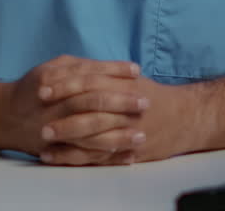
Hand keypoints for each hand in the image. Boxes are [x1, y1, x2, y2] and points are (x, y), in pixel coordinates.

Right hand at [0, 55, 148, 162]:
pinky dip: (106, 157)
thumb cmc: (34, 88)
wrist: (4, 116)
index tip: (137, 71)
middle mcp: (53, 105)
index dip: (114, 71)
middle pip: (91, 102)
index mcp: (52, 79)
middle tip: (144, 103)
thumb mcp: (52, 68)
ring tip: (140, 136)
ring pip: (89, 133)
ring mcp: (54, 130)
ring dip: (117, 135)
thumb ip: (79, 67)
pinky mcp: (55, 149)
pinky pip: (84, 156)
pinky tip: (126, 156)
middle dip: (120, 103)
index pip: (89, 74)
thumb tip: (111, 68)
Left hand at [39, 75, 200, 165]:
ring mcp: (127, 133)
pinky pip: (97, 157)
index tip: (42, 89)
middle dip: (62, 117)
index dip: (64, 86)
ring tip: (42, 141)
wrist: (186, 118)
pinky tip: (55, 157)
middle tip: (38, 119)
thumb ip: (105, 74)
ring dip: (66, 140)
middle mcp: (126, 110)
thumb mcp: (131, 80)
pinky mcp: (128, 151)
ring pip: (92, 138)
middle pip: (89, 113)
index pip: (89, 84)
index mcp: (124, 87)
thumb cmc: (153, 97)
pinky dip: (74, 158)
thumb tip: (73, 67)